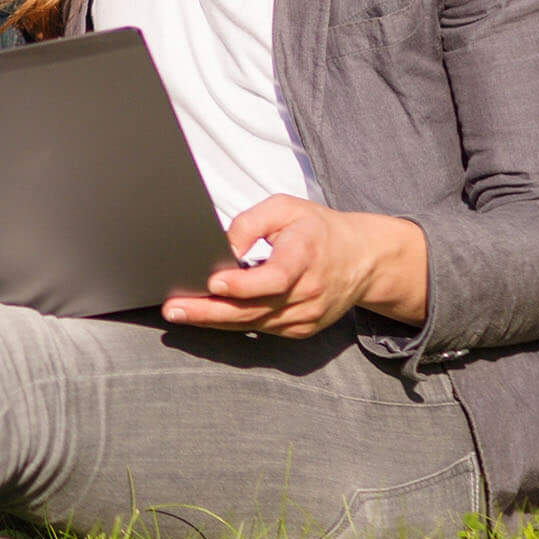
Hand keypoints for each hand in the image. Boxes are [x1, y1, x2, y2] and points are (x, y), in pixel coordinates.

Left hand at [160, 196, 428, 337]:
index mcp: (306, 256)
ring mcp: (307, 315)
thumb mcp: (284, 209)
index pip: (275, 277)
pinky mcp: (301, 328)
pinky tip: (206, 317)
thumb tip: (222, 247)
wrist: (364, 259)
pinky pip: (261, 328)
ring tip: (179, 313)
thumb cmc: (317, 229)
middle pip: (256, 308)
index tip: (213, 281)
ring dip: (214, 320)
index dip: (244, 284)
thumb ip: (250, 223)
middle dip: (210, 310)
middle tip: (173, 309)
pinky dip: (233, 323)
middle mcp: (309, 292)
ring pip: (254, 323)